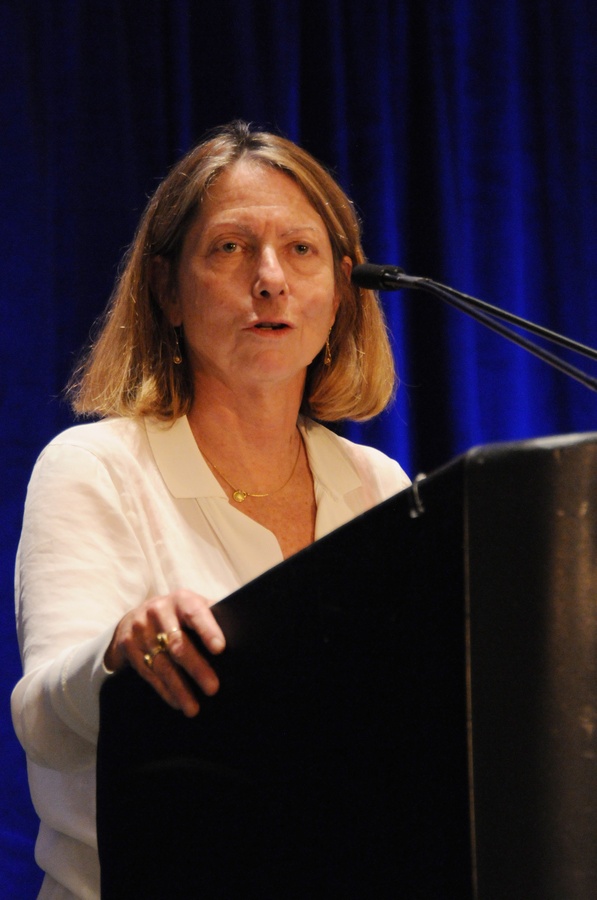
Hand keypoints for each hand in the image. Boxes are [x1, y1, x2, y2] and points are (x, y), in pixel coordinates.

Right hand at [104, 589, 225, 716]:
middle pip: (178, 643)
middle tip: (212, 688)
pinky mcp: (128, 646)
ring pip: (162, 663)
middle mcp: (158, 611)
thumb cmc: (179, 615)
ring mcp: (140, 629)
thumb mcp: (193, 607)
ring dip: (179, 688)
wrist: (135, 617)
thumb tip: (243, 633)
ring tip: (194, 707)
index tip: (220, 648)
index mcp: (181, 600)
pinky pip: (148, 673)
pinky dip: (164, 690)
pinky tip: (177, 702)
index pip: (196, 613)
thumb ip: (213, 615)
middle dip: (196, 668)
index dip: (208, 630)